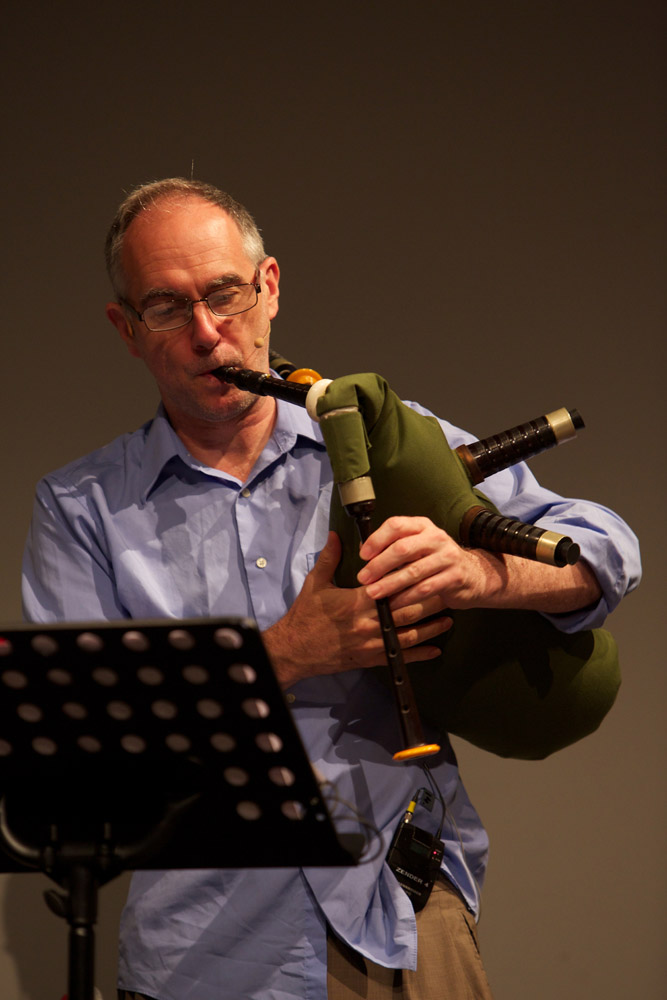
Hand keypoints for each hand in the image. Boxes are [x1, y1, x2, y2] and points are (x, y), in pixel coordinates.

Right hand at [263, 531, 451, 687]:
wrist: (294, 650)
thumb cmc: (305, 615)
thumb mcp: (316, 583)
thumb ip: (330, 558)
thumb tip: (337, 534)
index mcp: (357, 602)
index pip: (392, 588)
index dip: (412, 580)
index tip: (428, 571)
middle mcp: (369, 624)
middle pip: (408, 611)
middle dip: (430, 601)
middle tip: (447, 592)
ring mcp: (372, 644)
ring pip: (410, 635)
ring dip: (431, 627)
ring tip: (449, 619)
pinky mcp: (371, 660)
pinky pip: (401, 658)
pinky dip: (421, 654)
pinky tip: (435, 649)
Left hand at [357, 515, 503, 612]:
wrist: (474, 574)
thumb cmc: (436, 560)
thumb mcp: (417, 546)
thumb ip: (394, 546)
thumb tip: (363, 549)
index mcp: (422, 526)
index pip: (396, 525)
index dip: (377, 539)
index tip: (363, 555)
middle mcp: (435, 537)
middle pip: (402, 548)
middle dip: (379, 565)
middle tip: (363, 578)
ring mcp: (447, 556)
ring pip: (413, 571)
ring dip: (390, 584)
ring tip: (374, 593)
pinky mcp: (454, 577)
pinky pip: (426, 588)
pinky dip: (407, 597)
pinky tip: (394, 604)